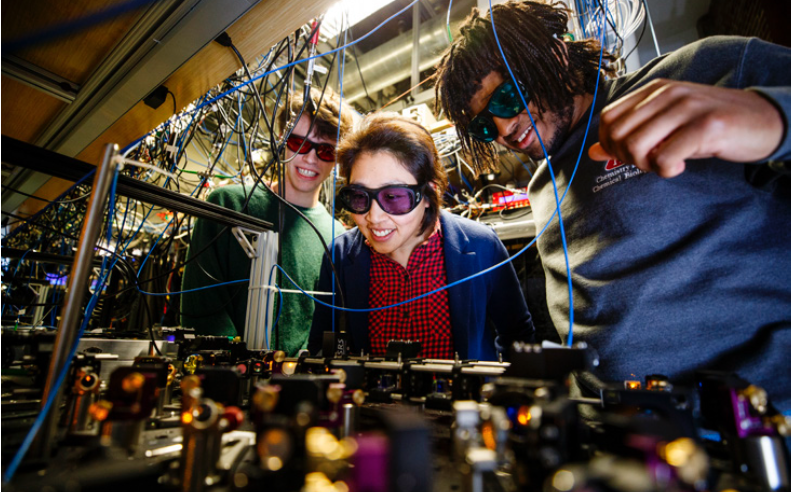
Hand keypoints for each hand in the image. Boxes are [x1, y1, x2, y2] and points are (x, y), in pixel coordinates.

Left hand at [588, 79, 783, 177]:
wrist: (762, 120)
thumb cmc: (711, 126)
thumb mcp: (667, 126)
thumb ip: (632, 134)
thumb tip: (593, 152)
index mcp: (654, 90)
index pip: (607, 118)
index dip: (610, 144)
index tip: (629, 156)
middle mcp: (667, 93)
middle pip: (617, 134)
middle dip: (625, 158)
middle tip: (649, 163)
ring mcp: (686, 107)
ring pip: (636, 145)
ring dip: (644, 165)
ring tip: (664, 164)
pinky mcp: (706, 126)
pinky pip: (665, 157)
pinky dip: (666, 171)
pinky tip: (680, 167)